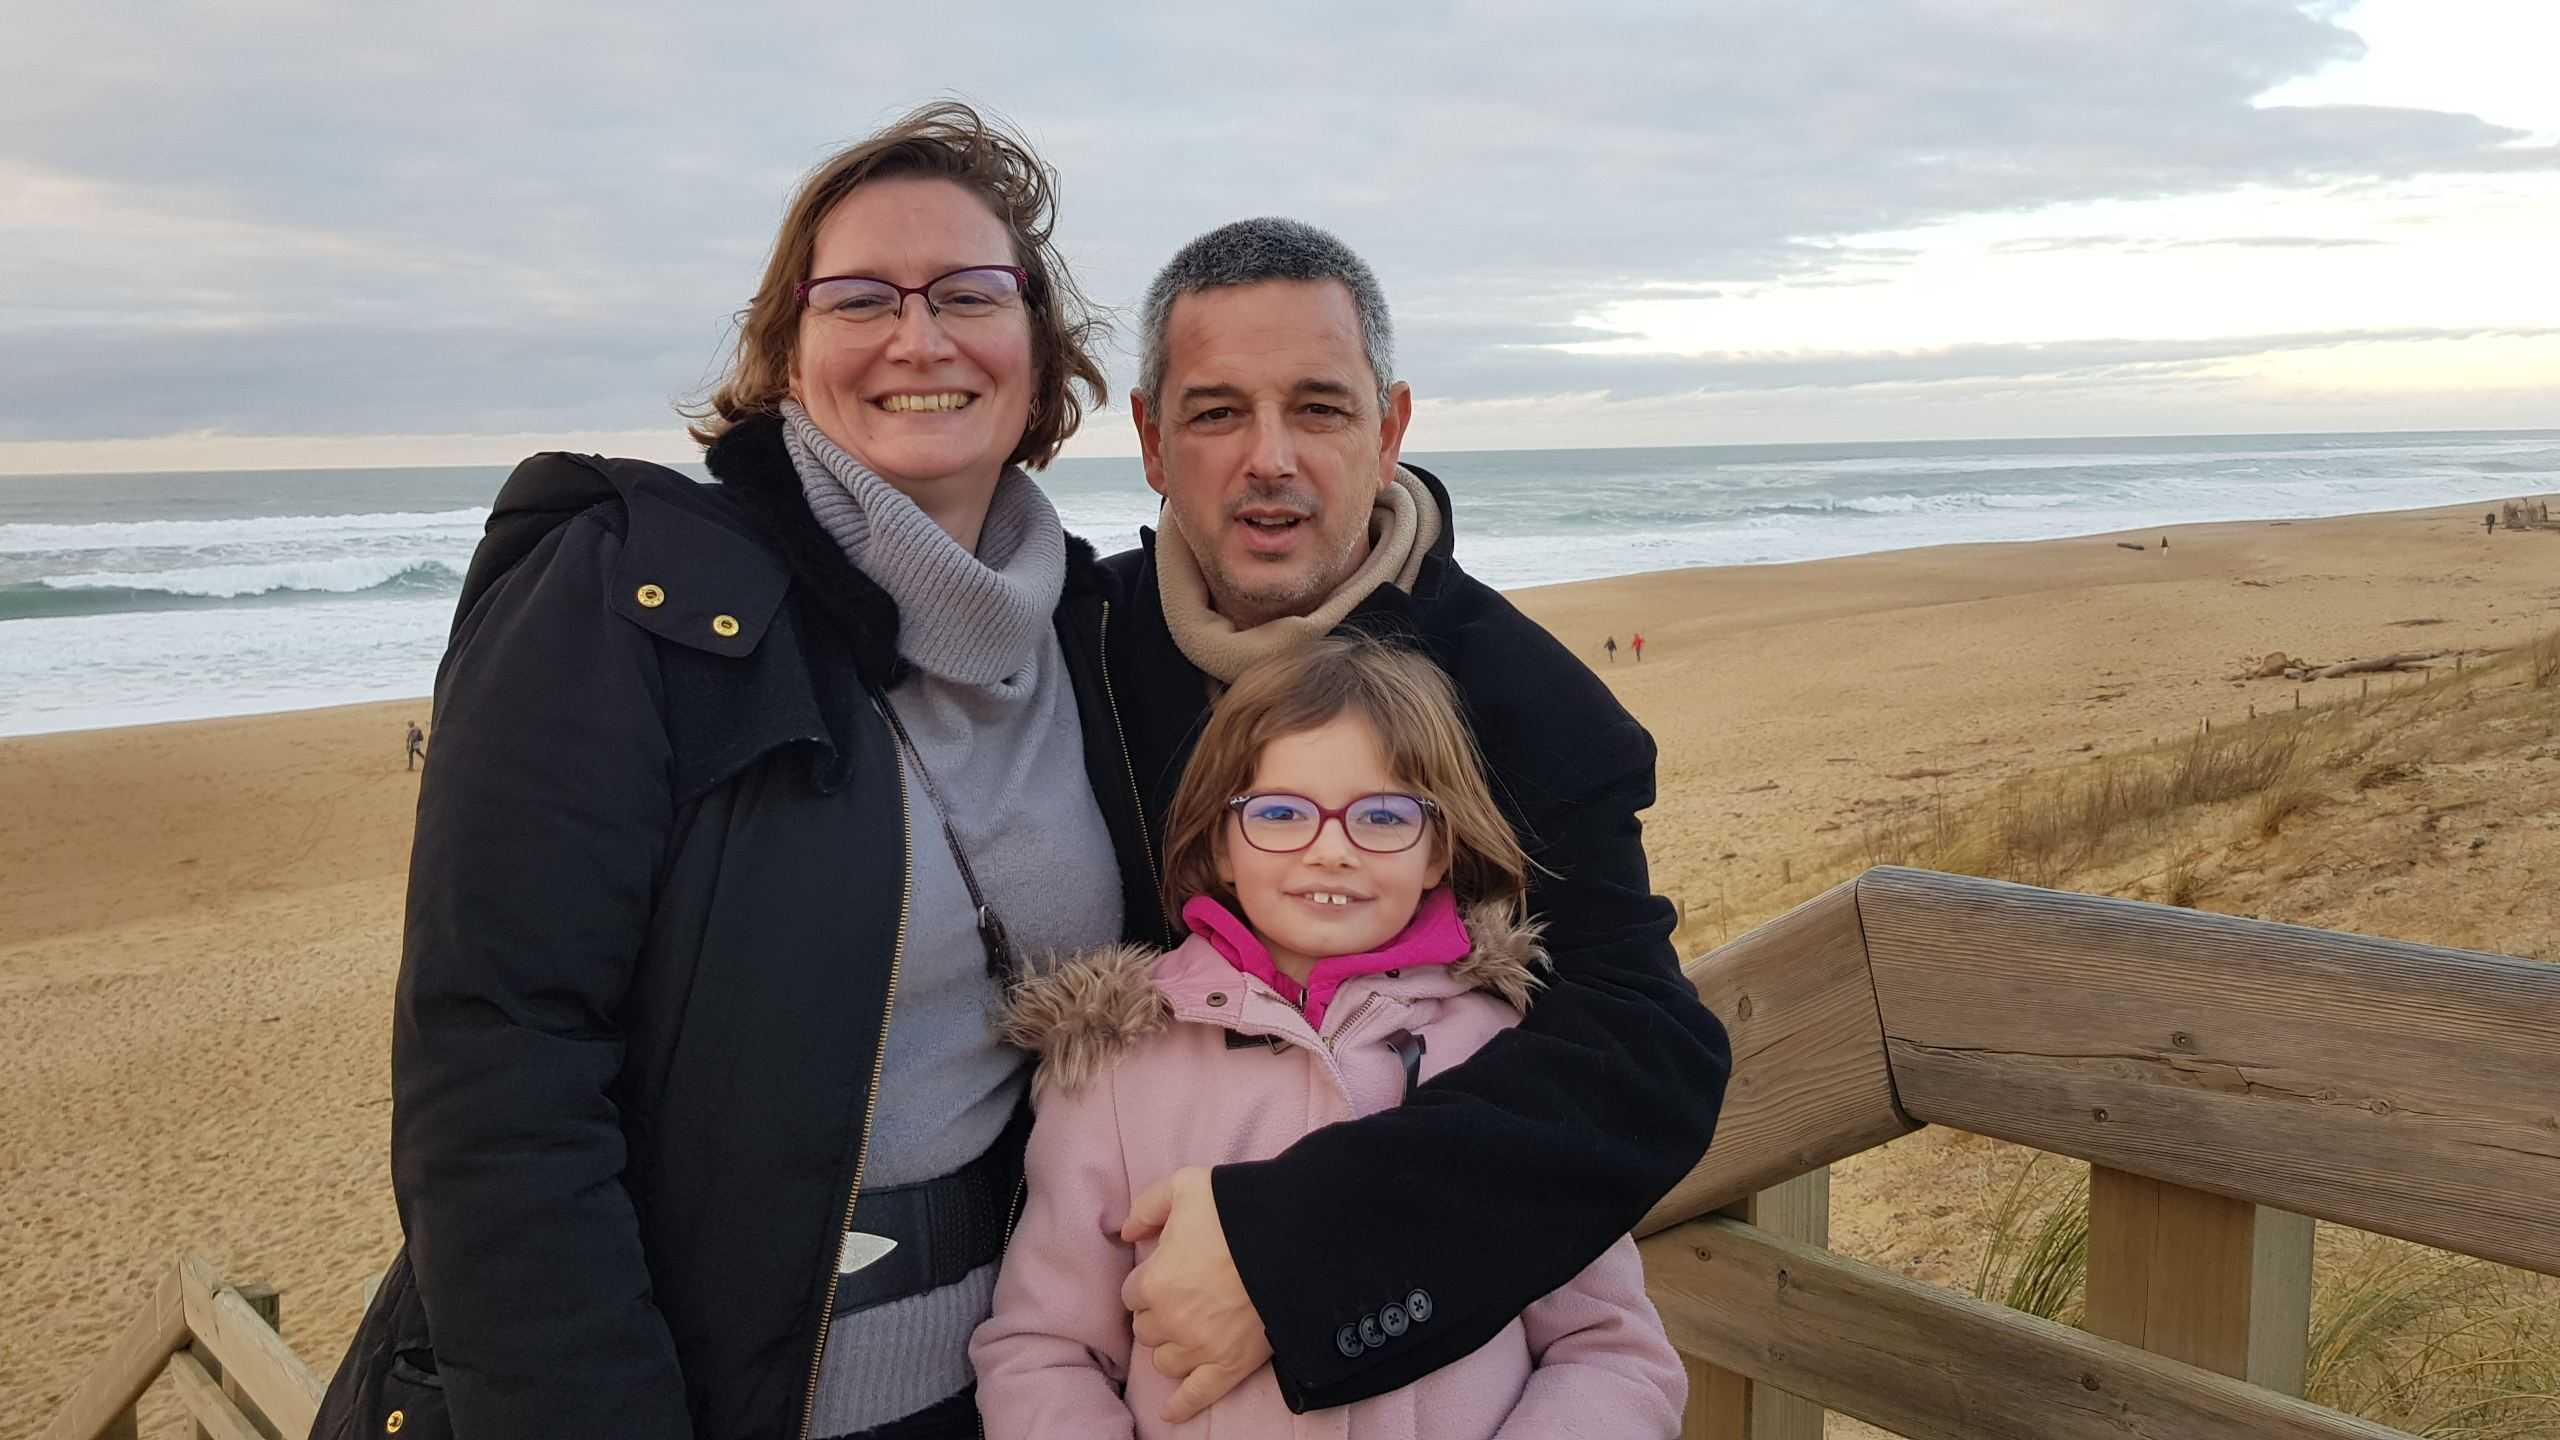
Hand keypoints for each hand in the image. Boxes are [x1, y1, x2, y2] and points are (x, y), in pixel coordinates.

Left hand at [1119, 1166, 1272, 1421]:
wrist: (1294, 1239)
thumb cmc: (1237, 1210)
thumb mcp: (1185, 1185)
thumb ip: (1148, 1206)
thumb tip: (1127, 1231)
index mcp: (1154, 1282)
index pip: (1132, 1295)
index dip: (1150, 1281)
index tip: (1167, 1272)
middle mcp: (1170, 1321)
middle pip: (1147, 1330)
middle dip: (1160, 1313)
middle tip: (1184, 1295)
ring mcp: (1200, 1348)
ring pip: (1165, 1361)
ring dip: (1172, 1347)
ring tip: (1189, 1329)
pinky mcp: (1229, 1366)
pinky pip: (1197, 1395)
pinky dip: (1182, 1406)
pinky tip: (1171, 1412)